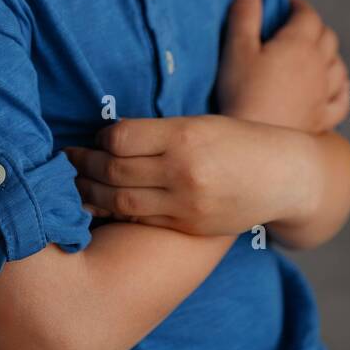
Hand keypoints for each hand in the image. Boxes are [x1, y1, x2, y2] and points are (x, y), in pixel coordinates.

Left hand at [62, 113, 314, 236]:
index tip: (95, 139)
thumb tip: (108, 139)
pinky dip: (115, 212)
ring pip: (120, 200)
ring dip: (90, 192)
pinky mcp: (188, 226)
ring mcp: (186, 203)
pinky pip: (140, 220)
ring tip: (74, 185)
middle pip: (114, 169)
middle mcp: (183, 170)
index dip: (99, 139)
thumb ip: (159, 132)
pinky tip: (101, 205)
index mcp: (185, 135)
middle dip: (84, 166)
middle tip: (67, 161)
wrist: (282, 176)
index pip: (119, 137)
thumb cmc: (238, 141)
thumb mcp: (200, 123)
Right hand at [215, 0, 349, 132]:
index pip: (308, 15)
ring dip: (329, 54)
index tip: (289, 6)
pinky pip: (342, 97)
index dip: (299, 7)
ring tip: (314, 53)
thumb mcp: (236, 50)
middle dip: (314, 27)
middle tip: (297, 27)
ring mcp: (324, 93)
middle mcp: (318, 66)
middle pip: (327, 37)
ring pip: (338, 65)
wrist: (253, 145)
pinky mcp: (323, 118)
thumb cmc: (241, 94)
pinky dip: (341, 86)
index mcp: (298, 45)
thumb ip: (244, 16)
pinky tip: (335, 85)